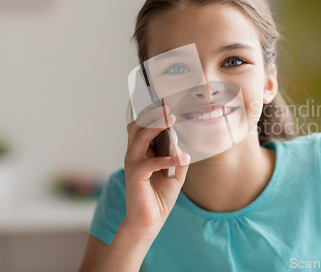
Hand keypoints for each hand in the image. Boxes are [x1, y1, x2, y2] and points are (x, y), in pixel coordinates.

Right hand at [123, 105, 189, 236]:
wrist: (149, 221)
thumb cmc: (159, 197)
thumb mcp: (175, 175)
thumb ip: (179, 160)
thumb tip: (183, 147)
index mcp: (142, 152)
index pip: (143, 127)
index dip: (151, 115)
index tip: (164, 104)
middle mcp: (134, 155)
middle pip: (138, 127)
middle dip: (151, 115)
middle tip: (166, 108)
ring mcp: (133, 164)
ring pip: (141, 138)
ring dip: (156, 127)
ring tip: (170, 120)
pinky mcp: (135, 176)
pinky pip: (151, 162)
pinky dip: (167, 159)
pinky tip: (180, 159)